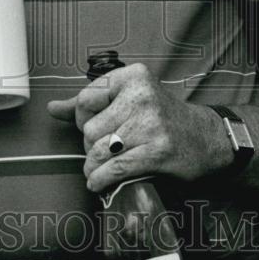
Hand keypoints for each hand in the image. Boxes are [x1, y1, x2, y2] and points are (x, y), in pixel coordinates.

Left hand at [47, 63, 232, 190]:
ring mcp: (151, 124)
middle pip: (89, 129)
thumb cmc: (161, 117)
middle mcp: (142, 96)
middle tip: (106, 148)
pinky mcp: (158, 151)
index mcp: (133, 76)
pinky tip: (99, 182)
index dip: (83, 119)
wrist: (206, 138)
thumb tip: (52, 109)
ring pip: (99, 150)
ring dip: (94, 166)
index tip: (95, 127)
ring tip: (99, 168)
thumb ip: (89, 103)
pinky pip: (115, 168)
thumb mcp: (128, 99)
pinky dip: (102, 179)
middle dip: (90, 144)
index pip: (85, 99)